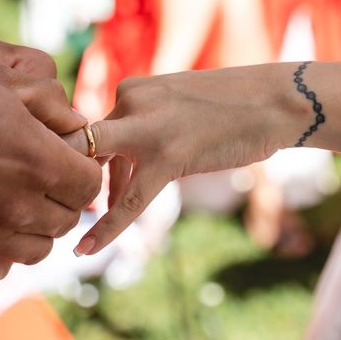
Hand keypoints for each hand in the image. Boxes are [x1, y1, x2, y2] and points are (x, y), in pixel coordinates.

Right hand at [0, 60, 101, 288]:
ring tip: (17, 211)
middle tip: (41, 183)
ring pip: (36, 251)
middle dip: (62, 200)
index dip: (83, 171)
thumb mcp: (1, 79)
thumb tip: (75, 122)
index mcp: (41, 162)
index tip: (68, 162)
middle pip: (67, 220)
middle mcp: (21, 205)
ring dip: (35, 232)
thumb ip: (50, 100)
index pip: (90, 185)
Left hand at [69, 66, 298, 254]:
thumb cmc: (224, 107)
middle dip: (67, 177)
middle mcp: (130, 102)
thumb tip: (113, 172)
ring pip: (98, 173)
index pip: (87, 128)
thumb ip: (136, 133)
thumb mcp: (170, 108)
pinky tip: (85, 250)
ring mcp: (146, 129)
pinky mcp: (167, 157)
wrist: (275, 99)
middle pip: (81, 146)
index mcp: (130, 89)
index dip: (75, 159)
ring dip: (94, 205)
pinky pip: (129, 201)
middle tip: (64, 205)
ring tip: (86, 235)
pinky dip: (106, 228)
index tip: (72, 183)